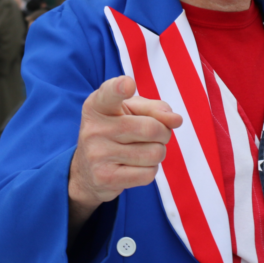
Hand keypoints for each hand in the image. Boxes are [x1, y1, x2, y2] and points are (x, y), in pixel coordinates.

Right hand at [68, 76, 182, 236]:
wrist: (87, 171)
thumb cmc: (117, 132)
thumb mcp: (131, 111)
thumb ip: (155, 108)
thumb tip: (176, 120)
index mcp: (98, 105)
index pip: (110, 93)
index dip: (120, 87)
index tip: (128, 84)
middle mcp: (94, 128)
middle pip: (151, 128)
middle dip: (164, 133)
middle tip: (154, 135)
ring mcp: (97, 154)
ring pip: (154, 153)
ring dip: (157, 153)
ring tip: (142, 151)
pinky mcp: (104, 177)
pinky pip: (148, 174)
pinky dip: (150, 170)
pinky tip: (135, 167)